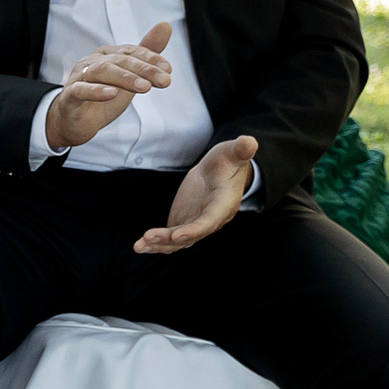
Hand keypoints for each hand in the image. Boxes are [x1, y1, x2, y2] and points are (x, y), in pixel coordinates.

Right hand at [43, 21, 172, 151]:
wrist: (75, 122)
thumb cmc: (102, 97)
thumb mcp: (129, 78)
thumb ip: (146, 56)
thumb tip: (165, 26)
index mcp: (106, 55)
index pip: (130, 52)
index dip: (150, 58)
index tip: (168, 69)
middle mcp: (92, 62)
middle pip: (119, 60)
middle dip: (143, 69)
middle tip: (164, 80)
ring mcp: (79, 78)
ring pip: (101, 71)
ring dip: (125, 78)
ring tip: (145, 87)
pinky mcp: (69, 96)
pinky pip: (80, 90)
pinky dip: (96, 91)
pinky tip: (112, 94)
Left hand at [134, 136, 257, 254]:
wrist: (219, 171)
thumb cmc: (228, 162)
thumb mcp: (233, 153)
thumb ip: (240, 150)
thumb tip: (249, 141)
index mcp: (223, 204)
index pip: (210, 221)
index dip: (195, 230)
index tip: (177, 235)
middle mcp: (211, 220)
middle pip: (191, 235)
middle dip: (170, 239)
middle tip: (148, 238)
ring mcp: (196, 223)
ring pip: (179, 241)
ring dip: (159, 245)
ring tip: (139, 246)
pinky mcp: (183, 223)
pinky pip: (170, 238)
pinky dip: (155, 243)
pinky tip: (139, 246)